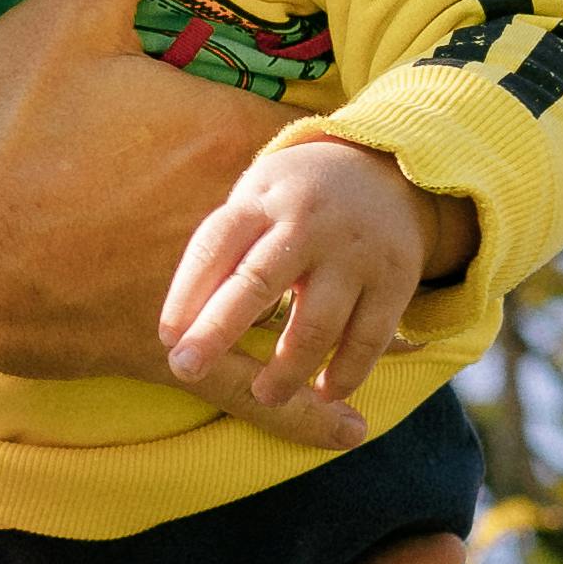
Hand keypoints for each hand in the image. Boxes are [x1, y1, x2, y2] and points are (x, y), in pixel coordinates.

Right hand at [0, 0, 366, 444]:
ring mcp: (210, 292)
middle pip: (333, 216)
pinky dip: (305, 412)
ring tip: (405, 299)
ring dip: (355, 300)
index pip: (333, 124)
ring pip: (310, 301)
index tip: (388, 113)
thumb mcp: (71, 12)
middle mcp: (239, 219)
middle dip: (364, 209)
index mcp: (229, 132)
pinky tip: (348, 424)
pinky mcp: (170, 351)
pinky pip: (255, 390)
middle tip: (402, 202)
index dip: (363, 121)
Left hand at [158, 137, 456, 417]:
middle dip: (217, 331)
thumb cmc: (297, 200)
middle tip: (186, 371)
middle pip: (257, 282)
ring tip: (264, 396)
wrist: (388, 168)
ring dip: (286, 369)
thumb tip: (179, 327)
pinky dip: (347, 373)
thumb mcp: (258, 200)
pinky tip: (325, 392)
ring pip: (316, 323)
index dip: (186, 292)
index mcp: (263, 201)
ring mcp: (354, 253)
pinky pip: (368, 338)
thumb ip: (225, 253)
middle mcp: (308, 223)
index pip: (215, 245)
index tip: (167, 338)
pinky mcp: (394, 280)